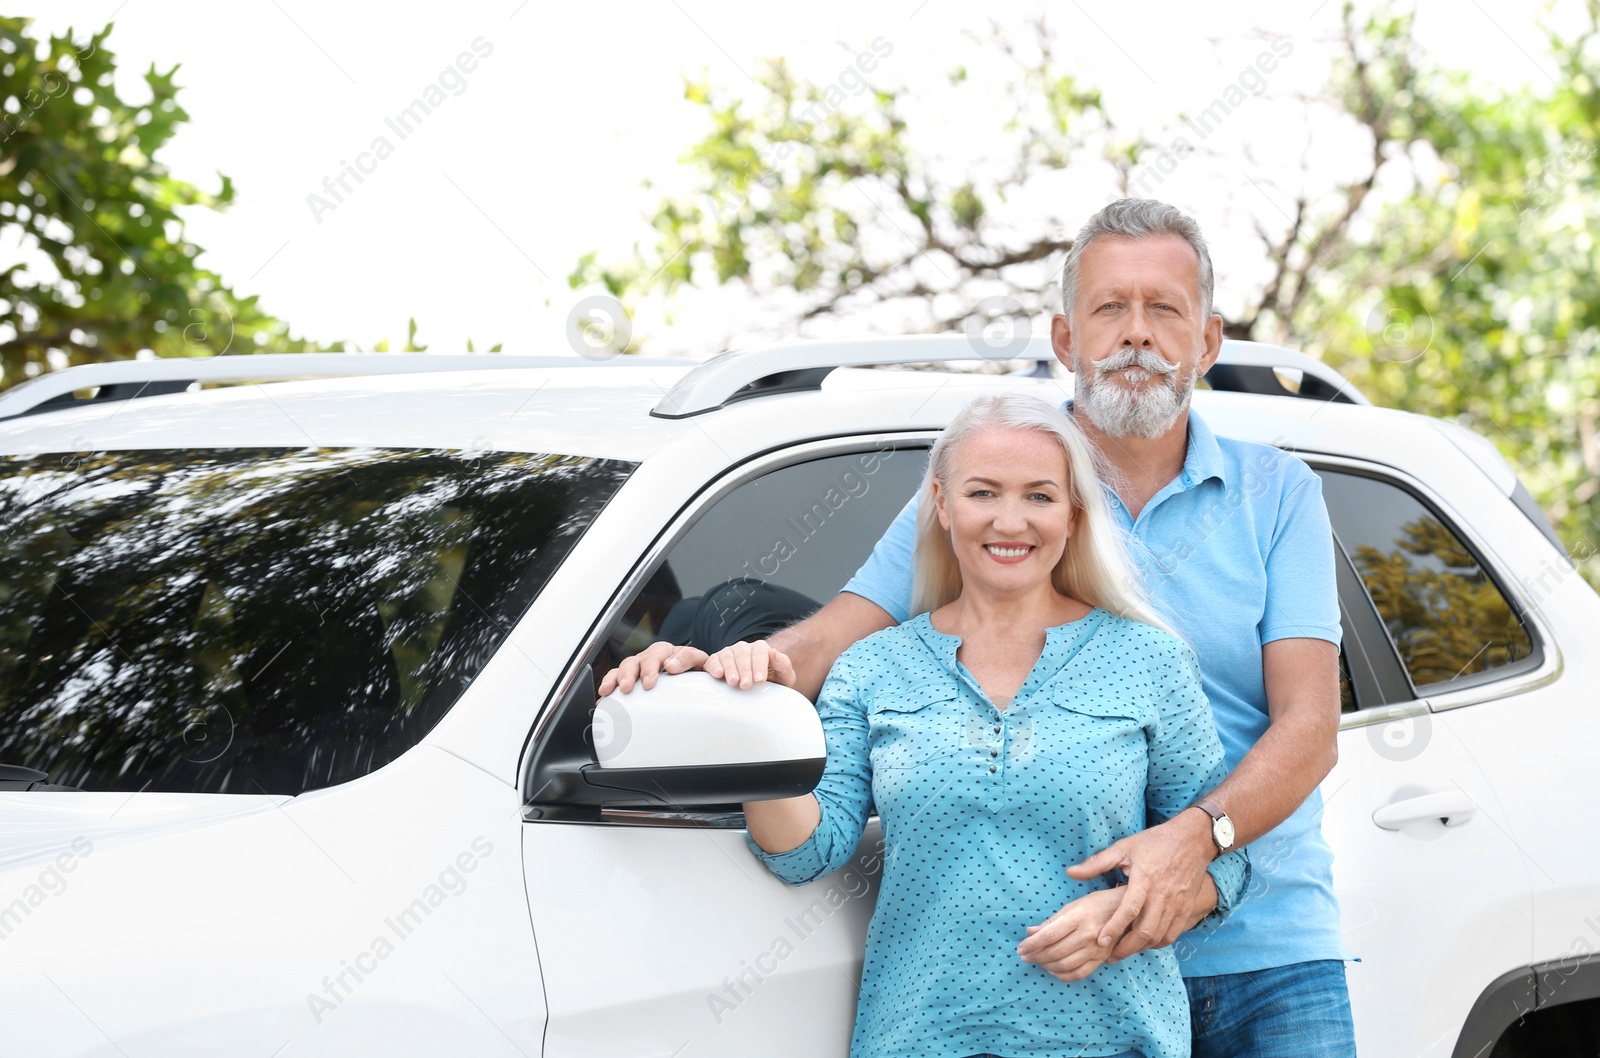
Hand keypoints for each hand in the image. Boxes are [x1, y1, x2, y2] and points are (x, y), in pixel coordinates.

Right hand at [597, 641, 709, 695]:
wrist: (690, 674)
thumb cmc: (692, 668)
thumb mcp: (699, 662)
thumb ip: (690, 660)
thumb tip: (672, 666)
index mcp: (666, 651)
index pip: (658, 654)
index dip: (651, 667)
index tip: (649, 682)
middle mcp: (649, 657)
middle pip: (637, 660)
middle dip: (631, 674)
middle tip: (628, 687)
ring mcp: (638, 667)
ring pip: (625, 668)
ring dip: (616, 678)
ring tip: (611, 690)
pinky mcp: (630, 678)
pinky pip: (615, 679)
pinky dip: (608, 686)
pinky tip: (603, 696)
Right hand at [705, 640, 795, 689]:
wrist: (759, 688)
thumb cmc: (773, 681)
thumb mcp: (784, 676)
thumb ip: (783, 664)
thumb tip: (774, 652)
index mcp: (761, 649)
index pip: (760, 653)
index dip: (759, 666)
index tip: (759, 680)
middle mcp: (744, 648)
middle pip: (743, 654)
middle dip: (745, 670)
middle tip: (746, 685)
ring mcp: (729, 653)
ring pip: (728, 656)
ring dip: (730, 669)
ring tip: (733, 682)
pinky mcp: (716, 661)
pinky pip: (713, 660)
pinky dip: (714, 666)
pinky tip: (718, 674)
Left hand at [1016, 887, 1124, 981]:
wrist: (1127, 910)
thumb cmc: (1096, 904)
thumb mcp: (1073, 906)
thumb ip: (1051, 921)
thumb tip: (1030, 932)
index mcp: (1078, 917)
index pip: (1049, 935)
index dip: (1032, 944)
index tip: (1020, 948)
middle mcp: (1087, 934)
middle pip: (1055, 952)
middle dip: (1035, 956)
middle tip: (1025, 956)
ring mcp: (1096, 949)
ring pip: (1065, 964)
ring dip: (1046, 966)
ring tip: (1037, 962)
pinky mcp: (1102, 959)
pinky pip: (1079, 973)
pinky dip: (1063, 975)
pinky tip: (1053, 970)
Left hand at [1063, 810, 1216, 960]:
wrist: (1192, 839)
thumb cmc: (1154, 842)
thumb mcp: (1124, 848)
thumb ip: (1096, 863)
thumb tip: (1070, 873)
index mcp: (1145, 880)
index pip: (1129, 910)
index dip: (1114, 928)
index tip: (1101, 942)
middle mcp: (1162, 895)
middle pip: (1146, 930)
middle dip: (1127, 947)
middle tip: (1111, 956)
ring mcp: (1177, 903)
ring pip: (1160, 935)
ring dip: (1142, 947)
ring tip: (1125, 951)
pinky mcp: (1187, 908)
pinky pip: (1174, 934)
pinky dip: (1159, 943)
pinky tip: (1146, 943)